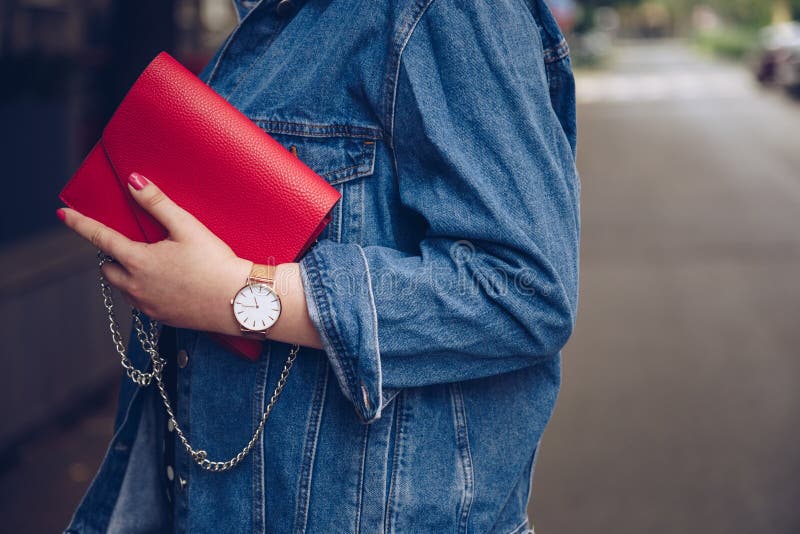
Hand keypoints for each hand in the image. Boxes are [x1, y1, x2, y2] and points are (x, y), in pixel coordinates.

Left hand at [57, 171, 252, 333]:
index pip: (100, 238)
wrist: (239, 302)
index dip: (80, 223)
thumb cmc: (216, 263)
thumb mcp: (187, 227)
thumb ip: (156, 203)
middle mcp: (135, 286)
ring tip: (155, 264)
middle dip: (113, 256)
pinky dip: (145, 290)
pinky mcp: (162, 318)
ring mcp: (147, 305)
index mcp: (138, 261)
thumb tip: (133, 181)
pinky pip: (141, 302)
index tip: (64, 213)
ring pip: (123, 287)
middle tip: (134, 244)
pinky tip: (169, 283)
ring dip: (128, 274)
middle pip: (107, 268)